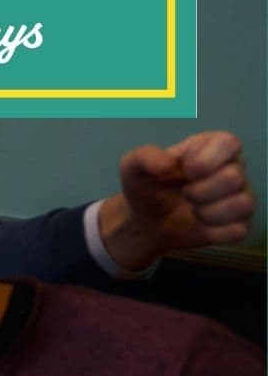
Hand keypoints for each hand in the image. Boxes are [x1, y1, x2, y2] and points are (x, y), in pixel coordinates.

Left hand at [98, 130, 254, 271]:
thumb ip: (145, 157)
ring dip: (208, 212)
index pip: (230, 143)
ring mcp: (240, 198)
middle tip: (184, 193)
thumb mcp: (133, 167)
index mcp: (211, 147)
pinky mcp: (240, 225)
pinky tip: (201, 225)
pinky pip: (238, 231)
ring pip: (243, 204)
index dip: (207, 160)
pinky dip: (213, 231)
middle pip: (235, 177)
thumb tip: (169, 165)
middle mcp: (232, 170)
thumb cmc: (145, 187)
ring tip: (192, 209)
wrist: (145, 222)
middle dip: (201, 190)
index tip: (186, 171)